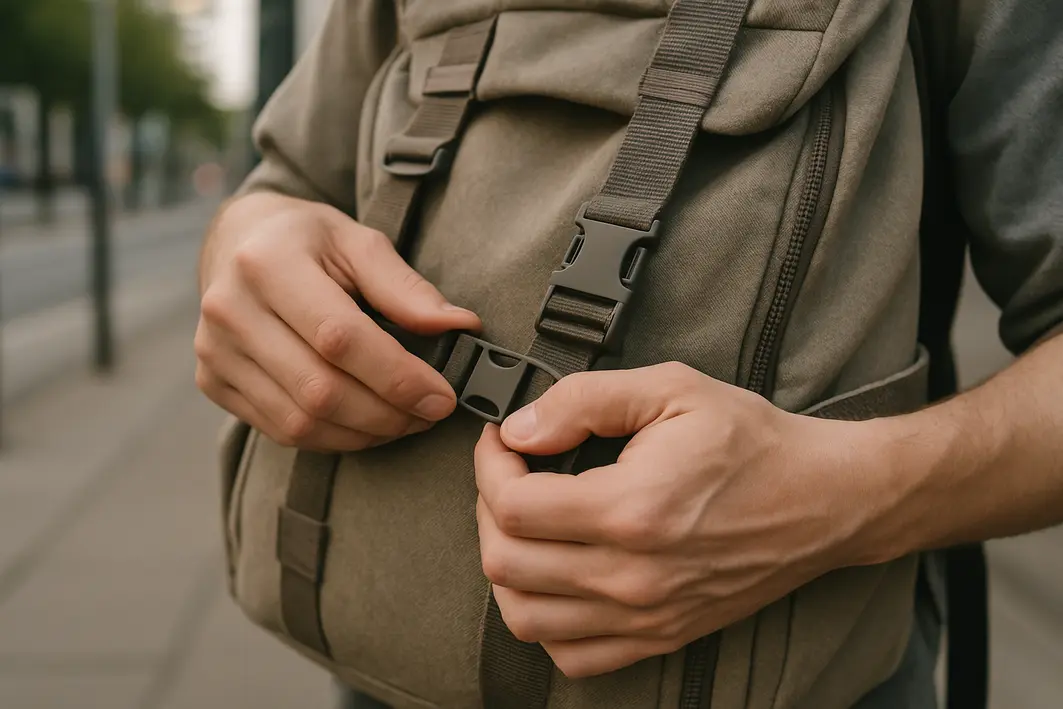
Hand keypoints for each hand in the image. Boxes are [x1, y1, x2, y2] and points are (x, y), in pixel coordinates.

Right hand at [195, 193, 480, 451]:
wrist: (237, 240)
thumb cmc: (306, 241)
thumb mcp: (358, 242)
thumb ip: (406, 288)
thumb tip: (459, 326)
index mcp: (267, 263)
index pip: (339, 338)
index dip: (397, 376)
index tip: (443, 396)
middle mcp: (229, 309)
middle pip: (320, 390)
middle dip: (388, 414)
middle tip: (431, 413)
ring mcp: (214, 351)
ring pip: (301, 422)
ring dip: (365, 433)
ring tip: (404, 420)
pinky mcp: (213, 382)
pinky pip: (281, 431)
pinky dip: (333, 438)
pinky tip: (366, 423)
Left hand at [475, 363, 884, 677]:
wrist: (823, 499)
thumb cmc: (753, 443)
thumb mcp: (672, 390)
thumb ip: (585, 401)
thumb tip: (520, 428)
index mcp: (633, 509)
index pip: (513, 507)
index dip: (489, 467)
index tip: (501, 442)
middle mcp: (633, 575)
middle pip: (506, 564)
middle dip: (488, 511)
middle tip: (509, 476)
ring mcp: (646, 615)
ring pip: (525, 618)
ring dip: (507, 568)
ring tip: (524, 526)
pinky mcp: (661, 635)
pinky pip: (572, 655)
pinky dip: (545, 621)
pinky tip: (557, 577)